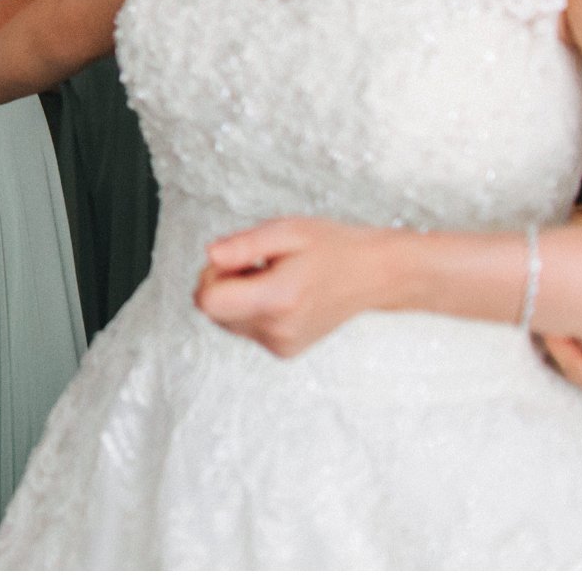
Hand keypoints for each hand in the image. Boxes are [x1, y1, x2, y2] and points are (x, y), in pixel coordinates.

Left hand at [193, 218, 394, 358]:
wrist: (373, 274)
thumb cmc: (332, 247)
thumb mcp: (286, 231)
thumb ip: (244, 245)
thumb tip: (210, 255)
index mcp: (278, 299)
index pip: (208, 302)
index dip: (210, 275)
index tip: (236, 259)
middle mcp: (278, 330)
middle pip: (213, 311)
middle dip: (223, 283)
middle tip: (258, 264)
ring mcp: (282, 345)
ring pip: (227, 320)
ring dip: (238, 296)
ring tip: (273, 277)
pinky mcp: (284, 350)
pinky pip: (246, 328)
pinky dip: (253, 309)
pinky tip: (281, 294)